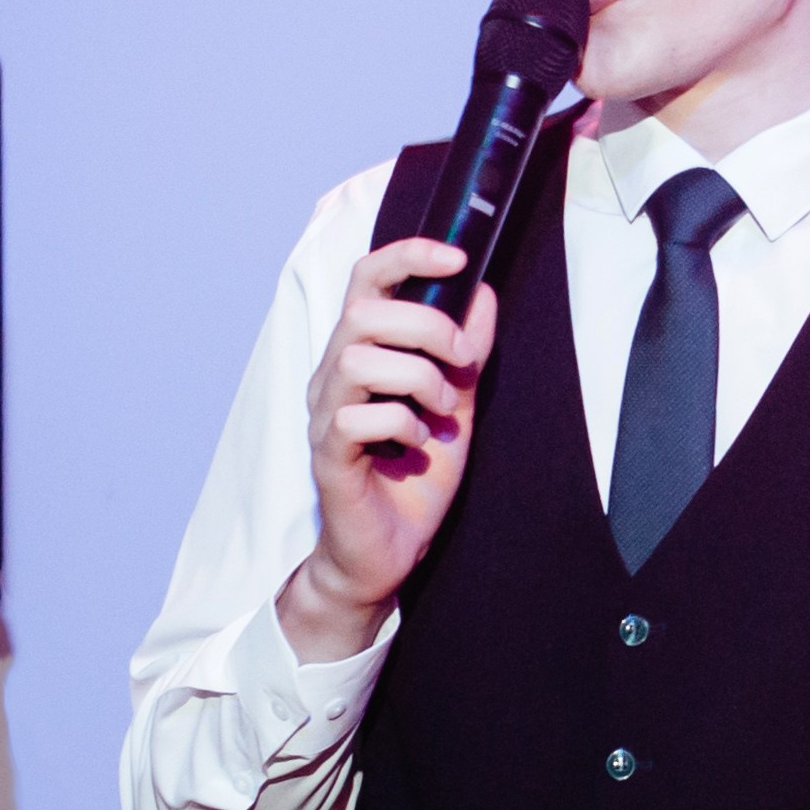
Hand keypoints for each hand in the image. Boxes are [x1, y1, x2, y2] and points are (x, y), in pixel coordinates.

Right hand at [275, 238, 497, 661]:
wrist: (390, 553)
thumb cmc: (414, 480)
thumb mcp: (456, 406)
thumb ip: (466, 354)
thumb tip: (484, 296)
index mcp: (361, 354)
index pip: (367, 280)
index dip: (407, 256)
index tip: (457, 256)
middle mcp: (333, 376)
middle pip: (363, 314)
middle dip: (426, 327)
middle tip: (462, 363)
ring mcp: (325, 415)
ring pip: (357, 359)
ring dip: (417, 378)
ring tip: (441, 411)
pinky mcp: (327, 456)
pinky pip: (356, 417)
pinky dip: (401, 424)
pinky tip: (417, 447)